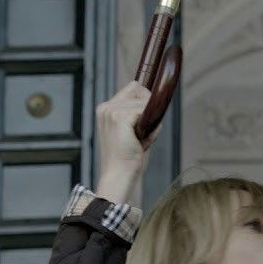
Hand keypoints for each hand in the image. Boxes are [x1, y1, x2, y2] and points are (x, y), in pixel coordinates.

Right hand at [95, 82, 155, 204]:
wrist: (119, 175)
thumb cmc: (126, 158)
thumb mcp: (133, 132)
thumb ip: (140, 116)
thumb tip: (156, 104)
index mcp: (106, 110)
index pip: (132, 88)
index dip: (144, 98)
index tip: (148, 116)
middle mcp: (106, 107)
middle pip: (140, 89)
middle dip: (148, 107)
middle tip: (143, 132)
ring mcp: (112, 111)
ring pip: (145, 101)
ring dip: (150, 119)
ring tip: (141, 140)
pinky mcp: (120, 117)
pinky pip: (146, 110)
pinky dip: (150, 125)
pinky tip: (141, 140)